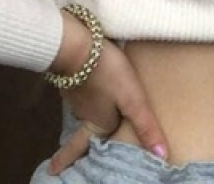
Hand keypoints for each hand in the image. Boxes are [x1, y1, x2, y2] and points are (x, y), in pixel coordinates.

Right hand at [46, 30, 167, 174]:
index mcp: (97, 122)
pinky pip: (79, 86)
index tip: (52, 170)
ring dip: (86, 107)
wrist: (78, 44)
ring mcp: (74, 91)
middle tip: (78, 139)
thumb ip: (146, 125)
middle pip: (84, 125)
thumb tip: (161, 155)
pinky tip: (89, 79)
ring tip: (92, 105)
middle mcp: (82, 111)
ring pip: (82, 105)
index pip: (80, 146)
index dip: (67, 159)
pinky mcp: (71, 73)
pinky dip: (84, 86)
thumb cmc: (107, 74)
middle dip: (82, 132)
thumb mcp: (133, 100)